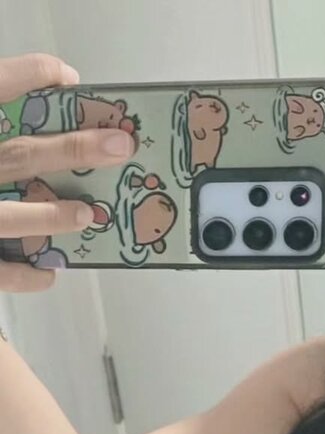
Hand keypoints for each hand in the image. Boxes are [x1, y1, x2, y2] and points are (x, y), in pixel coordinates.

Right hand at [0, 53, 135, 292]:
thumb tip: (28, 100)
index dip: (30, 76)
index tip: (68, 77)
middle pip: (21, 155)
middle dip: (74, 149)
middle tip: (120, 145)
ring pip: (12, 215)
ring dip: (55, 216)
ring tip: (89, 214)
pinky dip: (25, 274)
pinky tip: (50, 272)